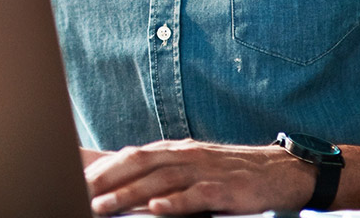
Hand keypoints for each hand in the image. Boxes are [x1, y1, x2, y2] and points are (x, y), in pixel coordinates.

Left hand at [83, 139, 314, 214]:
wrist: (281, 171)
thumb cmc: (230, 172)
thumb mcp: (193, 166)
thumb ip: (162, 171)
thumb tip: (126, 182)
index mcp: (176, 150)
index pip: (132, 155)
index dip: (104, 167)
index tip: (78, 179)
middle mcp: (186, 155)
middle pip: (139, 163)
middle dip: (107, 179)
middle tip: (81, 193)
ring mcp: (206, 171)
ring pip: (161, 180)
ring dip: (129, 194)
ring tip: (104, 206)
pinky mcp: (226, 189)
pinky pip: (197, 195)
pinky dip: (175, 202)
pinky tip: (157, 209)